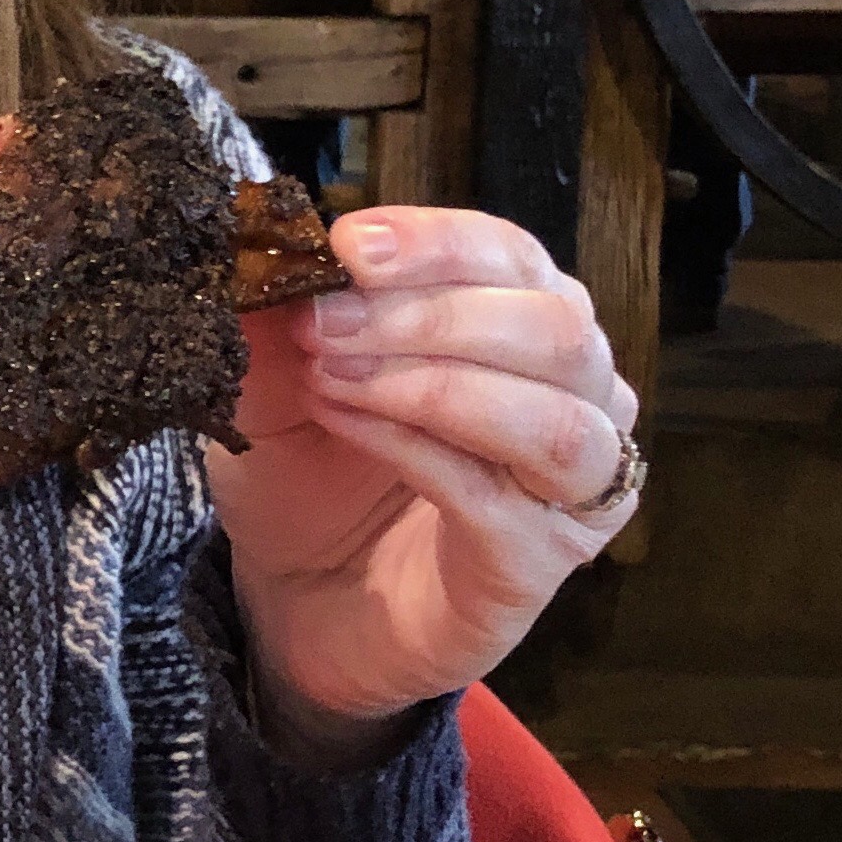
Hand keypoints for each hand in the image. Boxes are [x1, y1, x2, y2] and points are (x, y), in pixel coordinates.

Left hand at [200, 208, 638, 772]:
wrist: (297, 598)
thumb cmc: (311, 472)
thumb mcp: (279, 377)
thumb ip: (281, 315)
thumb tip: (267, 244)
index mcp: (524, 320)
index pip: (513, 256)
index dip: (435, 242)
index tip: (348, 245)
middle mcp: (575, 394)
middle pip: (552, 327)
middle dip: (428, 314)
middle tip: (323, 323)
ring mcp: (570, 487)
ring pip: (549, 416)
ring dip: (430, 382)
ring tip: (330, 374)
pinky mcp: (536, 563)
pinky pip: (494, 494)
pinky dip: (413, 447)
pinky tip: (345, 422)